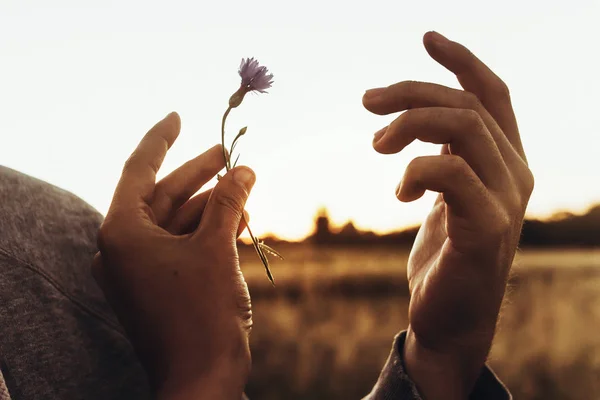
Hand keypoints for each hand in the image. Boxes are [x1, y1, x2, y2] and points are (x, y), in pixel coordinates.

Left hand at [91, 112, 253, 399]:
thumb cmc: (202, 313)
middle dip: (198, 174)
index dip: (160, 139)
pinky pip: (182, 244)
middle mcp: (123, 248)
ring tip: (244, 187)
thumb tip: (243, 169)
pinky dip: (208, 230)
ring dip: (211, 205)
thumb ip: (227, 201)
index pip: (139, 170)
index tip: (178, 115)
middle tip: (227, 153)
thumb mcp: (216, 247)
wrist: (202, 378)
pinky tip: (238, 219)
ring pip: (177, 221)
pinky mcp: (158, 284)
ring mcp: (139, 269)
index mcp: (121, 233)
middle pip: (162, 195)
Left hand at [363, 32, 533, 398]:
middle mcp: (515, 173)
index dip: (461, 61)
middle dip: (411, 92)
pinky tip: (400, 193)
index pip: (491, 95)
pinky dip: (417, 171)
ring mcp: (506, 200)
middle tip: (367, 103)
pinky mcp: (488, 228)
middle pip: (467, 103)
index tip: (426, 37)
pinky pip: (453, 174)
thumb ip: (445, 156)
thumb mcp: (443, 195)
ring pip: (465, 127)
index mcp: (504, 161)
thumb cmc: (443, 254)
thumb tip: (416, 117)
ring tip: (376, 144)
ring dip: (411, 123)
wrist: (450, 317)